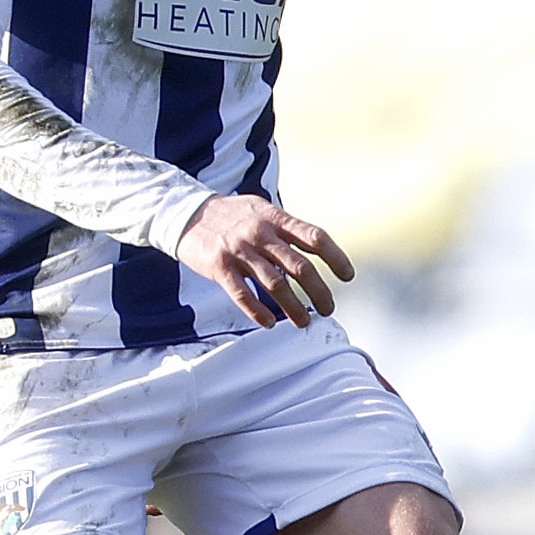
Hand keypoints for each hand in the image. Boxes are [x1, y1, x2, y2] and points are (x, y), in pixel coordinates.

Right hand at [181, 194, 352, 327]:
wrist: (186, 213)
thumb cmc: (231, 215)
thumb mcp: (262, 211)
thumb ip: (286, 228)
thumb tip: (316, 248)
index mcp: (276, 219)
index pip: (315, 237)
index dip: (335, 257)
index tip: (348, 276)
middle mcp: (261, 234)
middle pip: (300, 267)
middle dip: (320, 291)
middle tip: (329, 308)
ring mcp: (240, 251)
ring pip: (275, 284)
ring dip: (293, 307)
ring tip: (304, 322)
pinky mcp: (219, 267)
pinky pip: (242, 294)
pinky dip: (257, 311)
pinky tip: (269, 323)